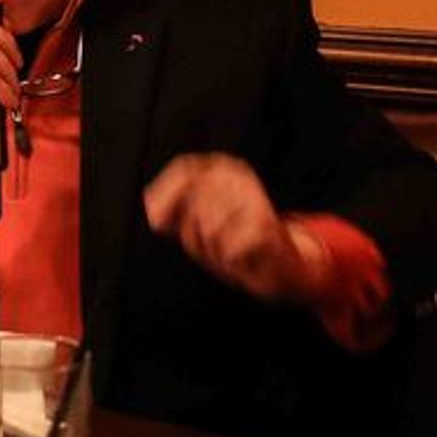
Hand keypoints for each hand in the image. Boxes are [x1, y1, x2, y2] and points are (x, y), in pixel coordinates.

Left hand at [143, 153, 327, 303]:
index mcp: (221, 169)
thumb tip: (150, 207)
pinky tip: (243, 257)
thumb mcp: (196, 225)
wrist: (286, 268)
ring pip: (210, 228)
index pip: (185, 170)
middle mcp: (239, 177)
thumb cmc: (235, 242)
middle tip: (208, 246)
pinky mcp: (268, 224)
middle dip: (193, 233)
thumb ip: (173, 212)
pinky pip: (230, 247)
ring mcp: (255, 198)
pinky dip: (232, 260)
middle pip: (193, 205)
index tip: (155, 222)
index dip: (165, 193)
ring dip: (212, 248)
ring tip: (227, 250)